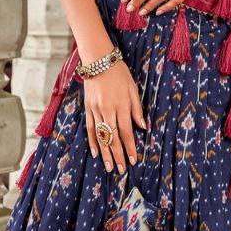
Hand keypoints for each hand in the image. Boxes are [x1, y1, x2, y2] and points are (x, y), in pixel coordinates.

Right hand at [82, 58, 146, 172]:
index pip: (126, 132)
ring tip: (110, 167)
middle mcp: (108, 110)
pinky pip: (90, 128)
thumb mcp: (133, 89)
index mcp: (122, 105)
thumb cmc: (119, 73)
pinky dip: (92, 141)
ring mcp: (96, 110)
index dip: (130, 147)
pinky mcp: (88, 108)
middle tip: (121, 170)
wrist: (98, 60)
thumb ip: (137, 109)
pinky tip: (96, 153)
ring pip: (101, 136)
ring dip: (106, 153)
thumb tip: (143, 127)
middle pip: (113, 138)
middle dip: (118, 155)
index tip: (133, 160)